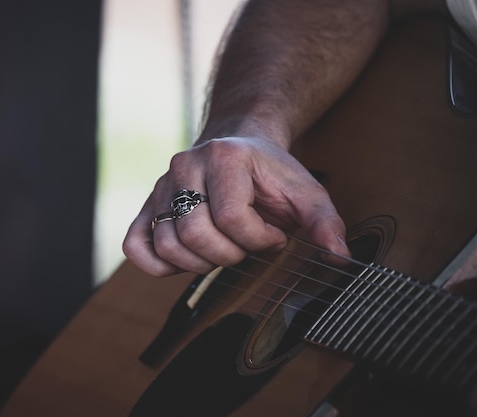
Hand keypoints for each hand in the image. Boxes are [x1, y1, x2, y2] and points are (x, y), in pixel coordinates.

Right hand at [122, 136, 349, 276]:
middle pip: (194, 233)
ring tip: (223, 251)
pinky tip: (182, 264)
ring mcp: (162, 186)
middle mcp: (185, 168)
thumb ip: (325, 222)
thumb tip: (340, 259)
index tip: (274, 238)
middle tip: (246, 248)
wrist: (238, 144)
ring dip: (199, 263)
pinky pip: (135, 243)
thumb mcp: (306, 191)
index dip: (258, 241)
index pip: (231, 218)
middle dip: (228, 255)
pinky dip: (155, 264)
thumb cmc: (271, 171)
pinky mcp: (149, 205)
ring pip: (167, 243)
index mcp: (224, 158)